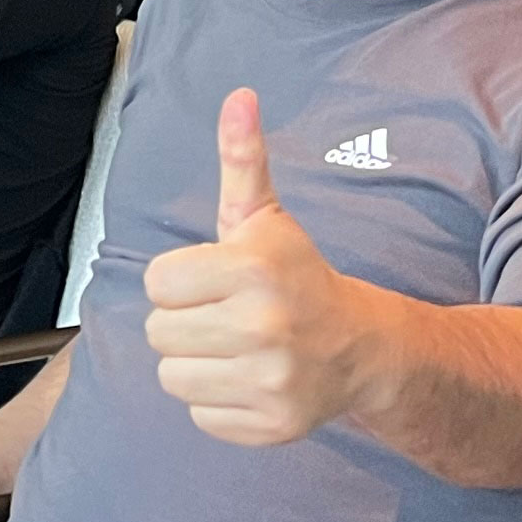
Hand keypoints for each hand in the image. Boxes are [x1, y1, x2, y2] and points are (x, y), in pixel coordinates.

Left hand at [143, 89, 368, 448]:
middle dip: (185, 322)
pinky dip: (219, 402)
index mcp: (252, 271)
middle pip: (157, 332)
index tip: (216, 280)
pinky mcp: (273, 425)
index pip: (156, 282)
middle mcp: (264, 327)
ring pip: (172, 377)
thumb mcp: (265, 218)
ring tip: (236, 348)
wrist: (365, 347)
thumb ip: (242, 159)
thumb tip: (238, 96)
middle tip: (227, 315)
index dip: (180, 280)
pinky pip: (200, 416)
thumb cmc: (296, 276)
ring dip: (196, 364)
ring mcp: (271, 381)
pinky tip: (252, 379)